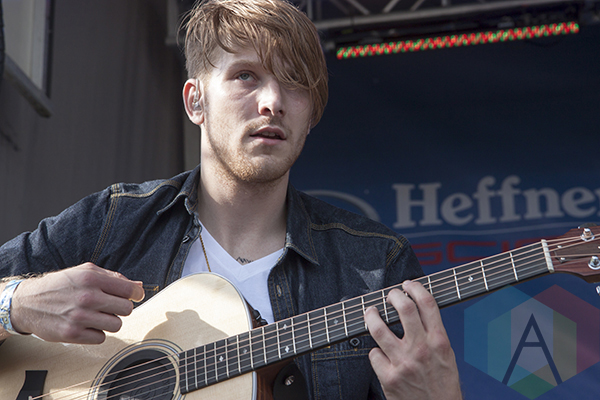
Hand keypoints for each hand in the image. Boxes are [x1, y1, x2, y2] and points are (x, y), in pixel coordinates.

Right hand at [9, 263, 144, 343]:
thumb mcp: (85, 272)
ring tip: (97, 315)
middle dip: (121, 308)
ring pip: (116, 325)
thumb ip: (114, 278)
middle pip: (127, 309)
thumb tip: (139, 287)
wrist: (28, 303)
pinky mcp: (72, 334)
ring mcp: (79, 317)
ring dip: (110, 321)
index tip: (134, 296)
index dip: (136, 294)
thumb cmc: (60, 285)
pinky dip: (96, 333)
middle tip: (109, 306)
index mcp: (91, 278)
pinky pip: (101, 338)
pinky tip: (86, 325)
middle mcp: (86, 297)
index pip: (129, 290)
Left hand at [364, 280, 461, 399]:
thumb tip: (418, 311)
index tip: (407, 285)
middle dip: (393, 295)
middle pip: (403, 308)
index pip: (427, 303)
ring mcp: (402, 362)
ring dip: (371, 315)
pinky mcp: (388, 377)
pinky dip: (376, 353)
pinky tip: (380, 356)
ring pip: (378, 327)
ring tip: (370, 312)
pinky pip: (374, 354)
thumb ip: (433, 334)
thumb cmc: (443, 387)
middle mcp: (420, 349)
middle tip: (389, 296)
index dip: (415, 288)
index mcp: (439, 342)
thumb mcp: (447, 356)